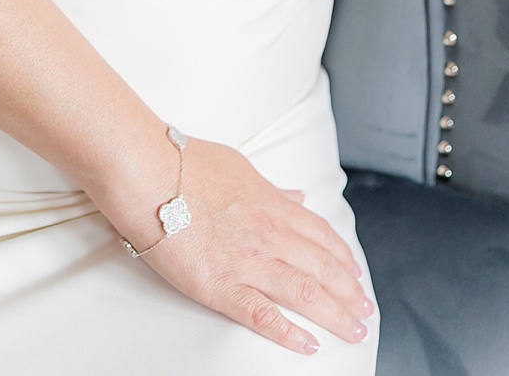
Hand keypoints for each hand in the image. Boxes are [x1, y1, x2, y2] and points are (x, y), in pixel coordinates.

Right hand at [100, 134, 372, 355]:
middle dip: (350, 294)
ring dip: (336, 316)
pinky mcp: (220, 286)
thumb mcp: (237, 166)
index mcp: (271, 205)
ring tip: (352, 332)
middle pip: (323, 269)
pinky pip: (263, 315)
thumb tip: (294, 196)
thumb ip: (270, 187)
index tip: (354, 274)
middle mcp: (268, 235)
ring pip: (305, 294)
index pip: (321, 236)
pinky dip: (290, 333)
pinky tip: (308, 344)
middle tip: (364, 313)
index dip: (343, 259)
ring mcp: (246, 262)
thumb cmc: (180, 163)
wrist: (144, 172)